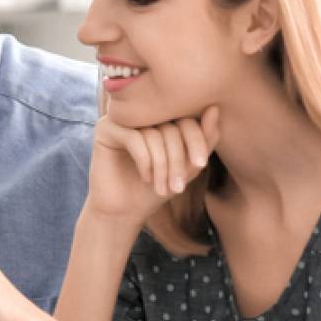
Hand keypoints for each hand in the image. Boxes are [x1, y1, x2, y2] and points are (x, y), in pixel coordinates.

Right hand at [84, 105, 220, 222]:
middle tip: (178, 187)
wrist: (124, 211)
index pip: (187, 118)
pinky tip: (145, 178)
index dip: (197, 140)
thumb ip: (204, 139)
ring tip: (162, 188)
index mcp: (162, 117)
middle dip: (178, 159)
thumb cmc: (156, 188)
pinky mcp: (106, 129)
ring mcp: (123, 119)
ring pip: (154, 134)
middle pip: (171, 126)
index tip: (200, 165)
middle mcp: (142, 114)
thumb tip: (214, 109)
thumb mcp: (187, 166)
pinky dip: (145, 161)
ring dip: (162, 166)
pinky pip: (134, 138)